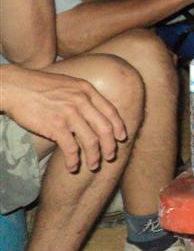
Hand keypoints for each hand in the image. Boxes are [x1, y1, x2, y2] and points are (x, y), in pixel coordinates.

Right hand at [1, 67, 128, 172]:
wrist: (15, 86)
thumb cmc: (39, 85)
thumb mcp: (68, 83)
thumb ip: (82, 95)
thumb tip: (92, 109)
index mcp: (86, 90)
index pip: (110, 111)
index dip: (118, 126)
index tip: (122, 137)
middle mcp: (81, 101)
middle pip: (104, 128)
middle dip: (110, 145)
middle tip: (111, 156)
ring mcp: (69, 113)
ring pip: (91, 141)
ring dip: (94, 157)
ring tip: (94, 165)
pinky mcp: (55, 126)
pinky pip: (71, 148)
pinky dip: (74, 160)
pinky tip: (72, 166)